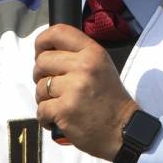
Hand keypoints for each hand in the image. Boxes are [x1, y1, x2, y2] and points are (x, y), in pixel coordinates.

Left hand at [33, 25, 138, 160]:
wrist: (123, 131)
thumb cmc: (110, 100)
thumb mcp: (102, 67)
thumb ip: (78, 55)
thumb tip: (45, 52)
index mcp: (93, 53)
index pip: (58, 32)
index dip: (42, 41)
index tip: (40, 52)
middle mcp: (84, 67)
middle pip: (42, 61)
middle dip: (41, 75)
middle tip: (53, 87)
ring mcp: (74, 88)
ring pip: (40, 86)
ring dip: (44, 98)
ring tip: (60, 105)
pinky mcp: (65, 110)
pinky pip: (41, 108)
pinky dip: (45, 117)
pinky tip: (58, 119)